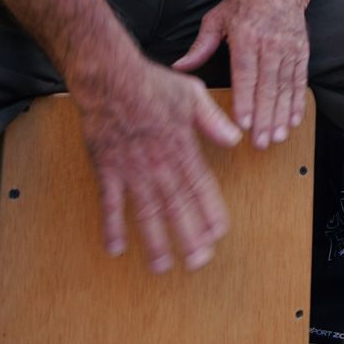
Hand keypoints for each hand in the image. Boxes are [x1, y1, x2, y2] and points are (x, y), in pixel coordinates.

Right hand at [73, 57, 241, 273]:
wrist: (110, 77)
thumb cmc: (151, 83)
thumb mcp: (192, 95)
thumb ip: (214, 121)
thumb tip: (236, 138)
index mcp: (182, 147)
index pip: (201, 187)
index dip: (210, 213)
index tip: (218, 234)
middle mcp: (159, 164)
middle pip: (177, 208)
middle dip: (188, 237)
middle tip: (198, 262)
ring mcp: (132, 169)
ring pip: (146, 213)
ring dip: (155, 242)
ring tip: (163, 266)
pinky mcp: (107, 169)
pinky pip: (109, 203)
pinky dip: (112, 226)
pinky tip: (116, 248)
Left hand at [174, 0, 311, 149]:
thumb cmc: (247, 1)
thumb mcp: (218, 17)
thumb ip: (201, 45)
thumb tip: (180, 67)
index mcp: (246, 36)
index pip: (245, 73)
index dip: (246, 100)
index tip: (243, 123)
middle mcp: (269, 44)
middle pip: (267, 86)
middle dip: (265, 117)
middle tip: (260, 142)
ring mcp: (288, 49)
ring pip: (285, 87)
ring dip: (282, 115)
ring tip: (277, 137)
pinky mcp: (302, 52)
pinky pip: (300, 81)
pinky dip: (298, 102)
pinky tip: (294, 121)